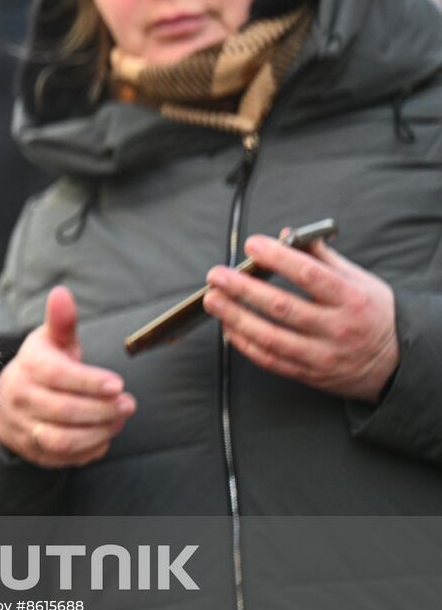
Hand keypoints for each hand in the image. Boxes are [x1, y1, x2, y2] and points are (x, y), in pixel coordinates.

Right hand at [0, 287, 134, 467]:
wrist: (5, 400)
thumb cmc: (41, 365)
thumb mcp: (50, 340)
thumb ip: (62, 320)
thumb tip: (62, 293)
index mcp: (28, 366)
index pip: (58, 376)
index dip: (90, 382)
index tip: (118, 384)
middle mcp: (20, 398)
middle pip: (65, 411)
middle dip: (102, 410)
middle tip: (129, 404)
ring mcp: (23, 427)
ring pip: (62, 439)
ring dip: (98, 433)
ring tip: (119, 421)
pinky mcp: (31, 450)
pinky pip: (62, 458)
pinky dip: (88, 450)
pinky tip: (104, 436)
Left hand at [204, 233, 397, 401]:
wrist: (397, 364)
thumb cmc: (374, 314)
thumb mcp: (360, 280)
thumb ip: (322, 258)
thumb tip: (287, 235)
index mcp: (351, 299)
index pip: (309, 275)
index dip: (278, 258)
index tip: (252, 244)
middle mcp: (336, 328)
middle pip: (282, 307)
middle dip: (243, 289)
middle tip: (217, 275)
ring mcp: (322, 355)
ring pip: (270, 337)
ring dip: (235, 317)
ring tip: (213, 300)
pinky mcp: (309, 374)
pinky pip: (269, 359)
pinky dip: (244, 343)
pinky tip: (228, 327)